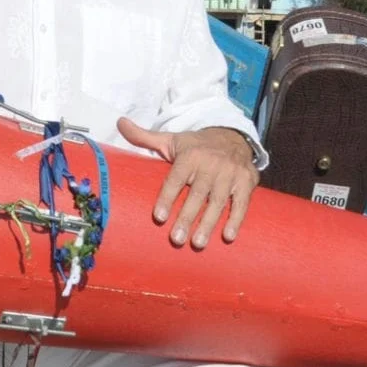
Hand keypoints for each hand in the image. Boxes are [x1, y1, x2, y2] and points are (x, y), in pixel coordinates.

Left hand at [118, 119, 258, 249]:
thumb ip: (143, 136)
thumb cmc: (194, 146)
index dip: (167, 197)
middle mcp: (211, 164)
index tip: (159, 217)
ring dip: (208, 224)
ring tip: (197, 243)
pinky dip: (236, 219)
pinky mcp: (246, 182)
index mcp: (190, 155)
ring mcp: (230, 173)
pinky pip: (242, 203)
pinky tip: (227, 236)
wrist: (232, 137)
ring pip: (218, 202)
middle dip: (186, 217)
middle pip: (197, 194)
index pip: (176, 178)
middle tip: (176, 239)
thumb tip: (120, 122)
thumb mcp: (170, 139)